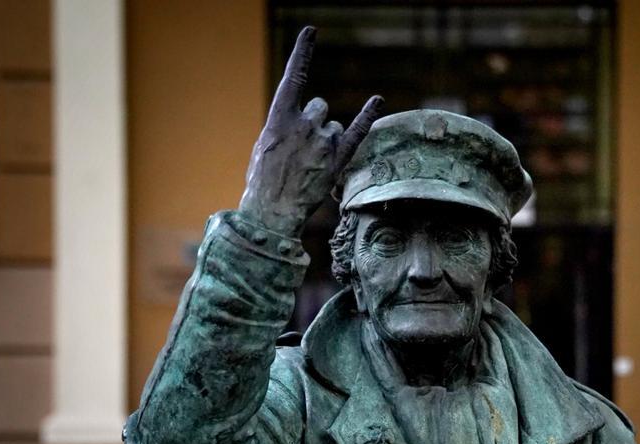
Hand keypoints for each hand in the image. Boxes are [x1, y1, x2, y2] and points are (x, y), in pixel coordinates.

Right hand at [238, 26, 383, 234]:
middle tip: (302, 149)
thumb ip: (284, 129)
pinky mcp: (338, 160)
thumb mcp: (264, 148)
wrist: (270, 214)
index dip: (303, 53)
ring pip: (333, 127)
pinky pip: (357, 133)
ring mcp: (323, 142)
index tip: (312, 32)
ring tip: (311, 165)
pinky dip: (367, 116)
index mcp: (279, 118)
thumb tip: (300, 125)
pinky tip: (377, 100)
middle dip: (313, 122)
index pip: (294, 77)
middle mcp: (304, 124)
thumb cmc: (263, 184)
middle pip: (319, 106)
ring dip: (326, 140)